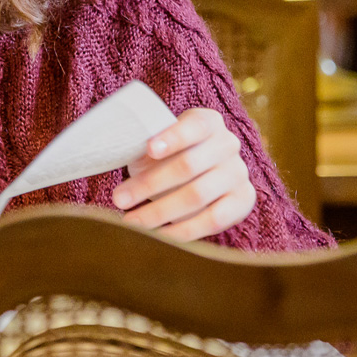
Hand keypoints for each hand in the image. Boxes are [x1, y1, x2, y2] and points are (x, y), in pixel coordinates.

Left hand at [111, 108, 257, 241]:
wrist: (202, 176)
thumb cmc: (169, 157)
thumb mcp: (156, 147)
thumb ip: (142, 149)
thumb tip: (113, 156)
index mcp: (208, 122)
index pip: (194, 126)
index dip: (172, 137)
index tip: (148, 149)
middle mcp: (228, 144)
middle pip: (189, 165)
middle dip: (149, 184)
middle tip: (119, 198)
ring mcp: (238, 173)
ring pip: (198, 195)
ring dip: (159, 211)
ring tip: (131, 221)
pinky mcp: (243, 200)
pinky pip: (213, 219)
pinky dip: (183, 230)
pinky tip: (159, 235)